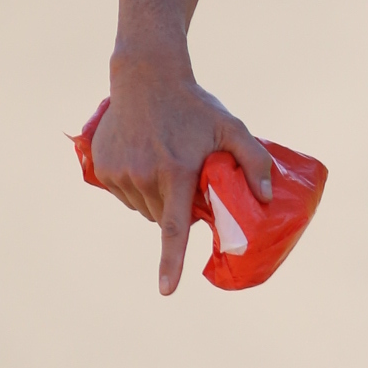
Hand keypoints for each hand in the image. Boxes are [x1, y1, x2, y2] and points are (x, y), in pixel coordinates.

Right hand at [90, 57, 273, 294]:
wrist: (146, 76)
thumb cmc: (194, 104)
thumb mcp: (231, 126)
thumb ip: (253, 160)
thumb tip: (265, 197)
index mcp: (175, 172)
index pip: (174, 229)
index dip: (170, 263)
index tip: (166, 291)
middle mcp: (143, 177)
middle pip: (163, 218)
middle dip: (178, 209)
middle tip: (188, 179)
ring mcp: (119, 173)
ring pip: (143, 208)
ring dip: (157, 198)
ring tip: (166, 164)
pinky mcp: (102, 168)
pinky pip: (124, 194)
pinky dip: (136, 187)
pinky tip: (145, 159)